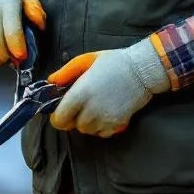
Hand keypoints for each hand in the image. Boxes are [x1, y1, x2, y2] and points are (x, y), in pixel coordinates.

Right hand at [0, 0, 46, 65]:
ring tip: (11, 51)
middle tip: (21, 57)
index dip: (18, 47)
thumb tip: (41, 28)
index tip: (24, 57)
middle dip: (12, 58)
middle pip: (1, 48)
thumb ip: (36, 12)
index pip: (12, 32)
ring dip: (4, 58)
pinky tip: (1, 47)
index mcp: (8, 6)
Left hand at [46, 37, 171, 137]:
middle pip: (73, 126)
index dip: (57, 116)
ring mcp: (106, 119)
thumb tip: (51, 82)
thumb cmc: (113, 62)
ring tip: (95, 106)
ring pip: (87, 130)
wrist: (142, 71)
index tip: (61, 110)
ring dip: (87, 122)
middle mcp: (92, 110)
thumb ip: (66, 72)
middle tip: (81, 104)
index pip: (60, 119)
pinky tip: (106, 112)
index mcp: (81, 93)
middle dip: (74, 117)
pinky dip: (101, 127)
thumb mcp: (86, 60)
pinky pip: (102, 133)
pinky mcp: (118, 125)